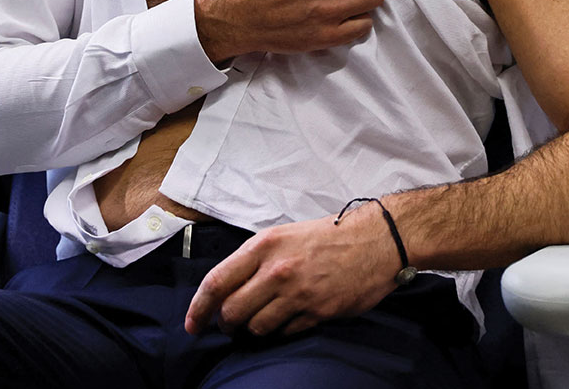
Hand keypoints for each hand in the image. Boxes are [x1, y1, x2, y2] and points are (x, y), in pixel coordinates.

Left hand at [185, 205, 400, 336]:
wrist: (376, 240)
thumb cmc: (330, 236)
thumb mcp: (285, 236)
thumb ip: (256, 259)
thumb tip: (229, 287)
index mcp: (264, 246)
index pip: (217, 282)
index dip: (198, 308)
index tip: (192, 323)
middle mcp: (277, 270)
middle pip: (232, 312)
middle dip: (226, 324)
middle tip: (231, 324)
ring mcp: (297, 293)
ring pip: (256, 327)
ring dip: (254, 330)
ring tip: (263, 320)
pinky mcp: (317, 311)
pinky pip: (285, 333)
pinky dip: (281, 331)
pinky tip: (289, 320)